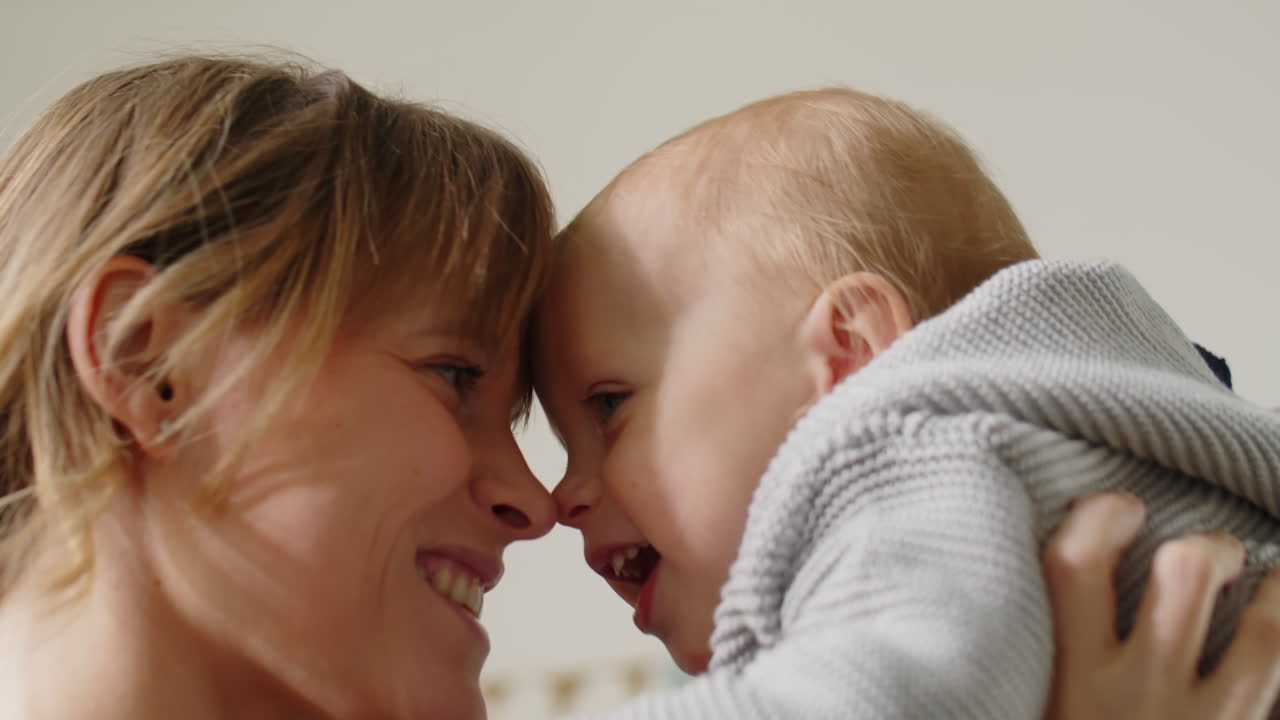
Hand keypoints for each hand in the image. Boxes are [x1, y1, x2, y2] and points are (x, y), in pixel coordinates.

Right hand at [1042, 492, 1279, 719]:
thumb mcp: (1034, 708)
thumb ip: (1047, 654)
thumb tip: (1059, 584)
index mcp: (1069, 681)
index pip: (1075, 563)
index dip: (1100, 515)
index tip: (1119, 510)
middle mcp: (1135, 697)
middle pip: (1185, 575)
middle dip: (1207, 545)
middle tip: (1208, 550)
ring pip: (1263, 633)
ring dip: (1275, 594)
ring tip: (1272, 584)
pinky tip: (1276, 630)